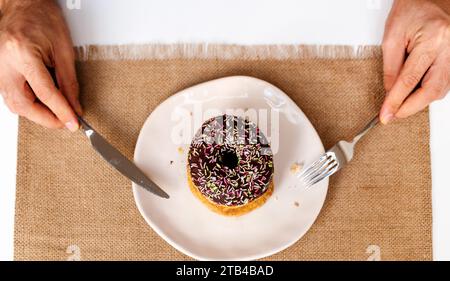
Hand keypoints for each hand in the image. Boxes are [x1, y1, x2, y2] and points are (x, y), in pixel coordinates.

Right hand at [0, 0, 80, 130]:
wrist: (22, 5)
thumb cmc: (41, 18)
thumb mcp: (64, 49)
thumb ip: (69, 81)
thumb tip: (74, 106)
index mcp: (22, 53)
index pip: (45, 93)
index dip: (62, 111)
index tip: (73, 122)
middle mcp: (4, 63)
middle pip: (23, 105)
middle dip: (46, 119)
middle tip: (64, 122)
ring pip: (14, 104)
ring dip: (37, 114)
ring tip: (57, 112)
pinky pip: (11, 96)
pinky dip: (28, 104)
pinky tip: (42, 103)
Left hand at [380, 0, 449, 123]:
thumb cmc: (412, 8)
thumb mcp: (391, 36)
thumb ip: (390, 67)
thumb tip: (390, 93)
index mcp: (433, 39)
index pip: (410, 80)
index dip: (396, 101)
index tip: (386, 115)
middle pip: (433, 90)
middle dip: (411, 107)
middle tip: (394, 114)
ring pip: (441, 89)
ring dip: (420, 100)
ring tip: (402, 103)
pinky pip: (445, 81)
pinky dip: (429, 90)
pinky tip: (416, 92)